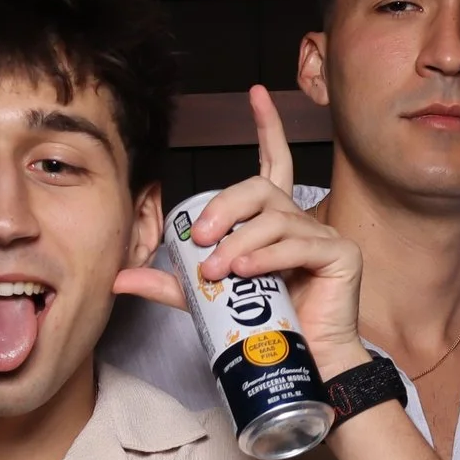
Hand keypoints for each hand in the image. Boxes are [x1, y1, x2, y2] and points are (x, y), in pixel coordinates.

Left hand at [113, 87, 370, 369]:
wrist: (306, 364)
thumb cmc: (264, 328)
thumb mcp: (207, 300)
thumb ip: (172, 284)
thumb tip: (120, 280)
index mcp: (273, 222)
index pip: (272, 163)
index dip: (267, 128)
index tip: (255, 95)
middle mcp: (299, 221)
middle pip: (260, 190)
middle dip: (225, 208)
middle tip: (200, 239)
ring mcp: (323, 236)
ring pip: (273, 220)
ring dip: (239, 242)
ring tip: (219, 271)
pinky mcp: (339, 256)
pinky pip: (297, 246)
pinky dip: (267, 258)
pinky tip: (246, 271)